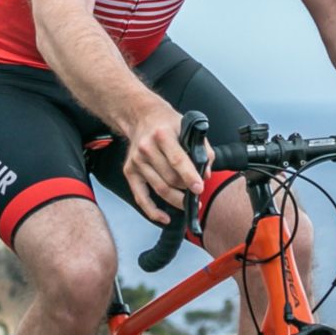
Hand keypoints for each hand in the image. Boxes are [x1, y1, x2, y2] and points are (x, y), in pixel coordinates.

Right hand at [122, 104, 206, 224]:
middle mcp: (146, 148)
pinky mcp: (130, 171)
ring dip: (176, 199)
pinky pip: (141, 197)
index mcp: (162, 135)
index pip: (177, 160)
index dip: (189, 176)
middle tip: (196, 193)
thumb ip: (202, 149)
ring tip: (187, 202)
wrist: (141, 116)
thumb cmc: (167, 123)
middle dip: (185, 189)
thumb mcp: (187, 127)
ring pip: (159, 189)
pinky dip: (152, 211)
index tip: (199, 189)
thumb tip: (205, 174)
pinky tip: (164, 218)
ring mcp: (137, 161)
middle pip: (169, 178)